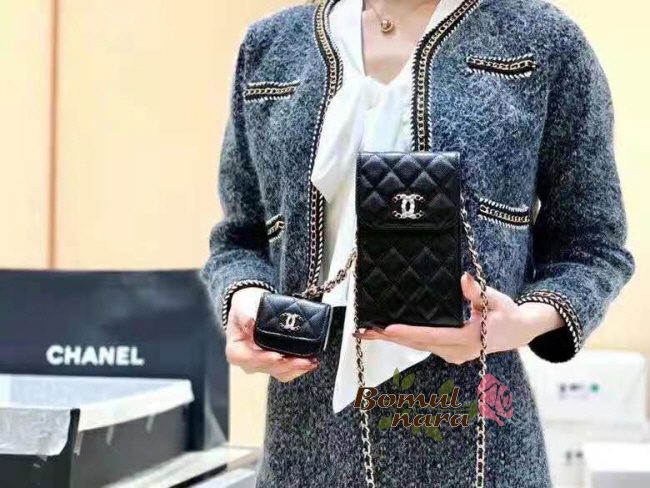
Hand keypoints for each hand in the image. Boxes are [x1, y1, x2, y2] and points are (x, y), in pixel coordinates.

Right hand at [225, 287, 318, 381]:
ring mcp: (262, 364)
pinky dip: (299, 368)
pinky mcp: (274, 364)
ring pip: (280, 372)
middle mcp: (248, 362)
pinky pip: (287, 370)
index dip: (264, 359)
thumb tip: (251, 322)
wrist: (252, 307)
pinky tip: (310, 362)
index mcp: (236, 351)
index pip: (249, 359)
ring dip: (297, 368)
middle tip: (304, 360)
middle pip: (268, 368)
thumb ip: (245, 314)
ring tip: (311, 361)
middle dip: (288, 365)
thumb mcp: (242, 306)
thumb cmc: (245, 307)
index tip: (277, 356)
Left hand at [354, 273, 563, 364]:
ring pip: (418, 347)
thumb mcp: (496, 299)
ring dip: (394, 339)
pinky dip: (406, 339)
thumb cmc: (507, 313)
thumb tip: (463, 279)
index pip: (432, 335)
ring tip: (368, 332)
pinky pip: (424, 346)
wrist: (519, 332)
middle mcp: (458, 351)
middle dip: (390, 337)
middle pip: (418, 343)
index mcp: (468, 339)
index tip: (388, 328)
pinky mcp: (451, 353)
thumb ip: (478, 292)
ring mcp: (454, 355)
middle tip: (364, 331)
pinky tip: (389, 333)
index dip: (408, 332)